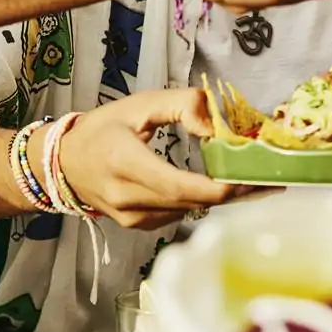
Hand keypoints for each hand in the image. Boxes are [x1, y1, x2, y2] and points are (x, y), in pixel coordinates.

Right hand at [57, 90, 253, 228]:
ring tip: (247, 180)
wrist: (63, 164)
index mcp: (124, 162)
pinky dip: (199, 202)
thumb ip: (181, 105)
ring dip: (219, 197)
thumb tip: (215, 127)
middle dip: (232, 192)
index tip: (252, 177)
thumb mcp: (139, 104)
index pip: (179, 185)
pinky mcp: (136, 226)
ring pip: (188, 211)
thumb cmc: (103, 129)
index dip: (219, 186)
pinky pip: (177, 215)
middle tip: (268, 180)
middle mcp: (126, 197)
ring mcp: (130, 217)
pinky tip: (215, 188)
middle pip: (191, 202)